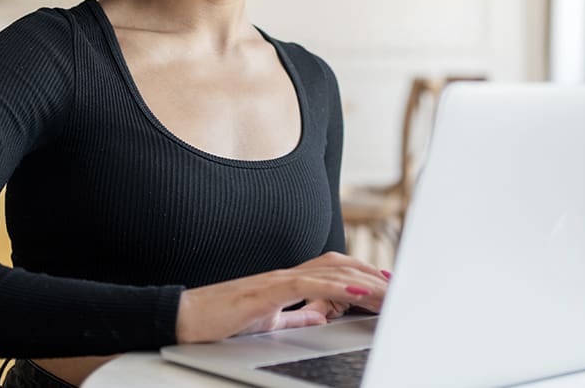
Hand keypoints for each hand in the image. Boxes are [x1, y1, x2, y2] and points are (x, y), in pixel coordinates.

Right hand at [175, 252, 387, 342]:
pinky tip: (356, 290)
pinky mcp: (267, 290)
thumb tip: (320, 317)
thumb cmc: (222, 320)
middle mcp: (286, 274)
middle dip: (370, 272)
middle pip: (338, 264)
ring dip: (362, 279)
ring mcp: (277, 279)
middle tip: (398, 284)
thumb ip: (295, 316)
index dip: (361, 272)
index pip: (332, 269)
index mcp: (287, 281)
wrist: (186, 318)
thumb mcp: (268, 321)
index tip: (386, 283)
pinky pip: (308, 284)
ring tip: (388, 289)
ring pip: (329, 271)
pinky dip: (335, 286)